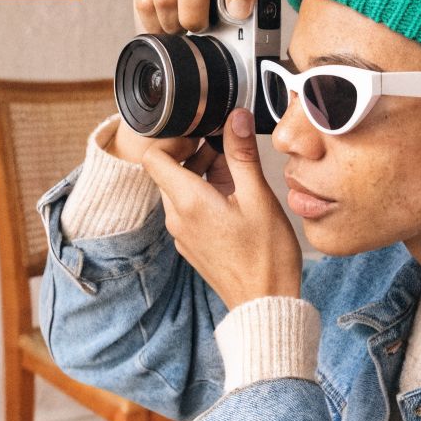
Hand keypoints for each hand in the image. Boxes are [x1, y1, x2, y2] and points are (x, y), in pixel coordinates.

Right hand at [108, 0, 263, 165]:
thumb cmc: (228, 2)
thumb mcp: (248, 9)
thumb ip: (255, 28)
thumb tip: (262, 73)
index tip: (236, 13)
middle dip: (194, 15)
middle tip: (197, 31)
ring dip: (170, 21)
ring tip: (180, 31)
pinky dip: (150, 20)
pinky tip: (163, 25)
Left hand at [142, 108, 300, 310]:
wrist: (265, 303)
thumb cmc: (266, 256)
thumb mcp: (259, 197)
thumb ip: (242, 154)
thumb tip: (235, 117)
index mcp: (188, 202)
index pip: (153, 158)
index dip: (171, 139)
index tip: (198, 132)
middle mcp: (177, 218)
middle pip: (166, 172)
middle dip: (191, 153)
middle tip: (223, 146)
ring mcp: (183, 234)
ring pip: (178, 191)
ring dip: (199, 173)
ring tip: (234, 170)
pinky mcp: (192, 244)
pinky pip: (188, 210)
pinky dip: (203, 195)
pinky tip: (234, 197)